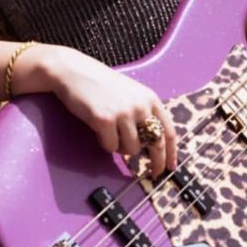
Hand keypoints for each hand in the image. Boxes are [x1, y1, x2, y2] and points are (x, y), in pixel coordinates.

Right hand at [31, 45, 177, 176]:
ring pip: (132, 149)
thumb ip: (144, 113)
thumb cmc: (103, 85)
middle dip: (157, 162)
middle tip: (155, 174)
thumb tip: (154, 143)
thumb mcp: (132, 94)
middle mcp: (140, 106)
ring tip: (111, 134)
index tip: (171, 166)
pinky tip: (99, 130)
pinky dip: (105, 144)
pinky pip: (111, 147)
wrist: (75, 72)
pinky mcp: (105, 120)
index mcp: (150, 99)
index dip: (171, 152)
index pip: (168, 131)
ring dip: (122, 149)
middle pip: (156, 143)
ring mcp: (123, 113)